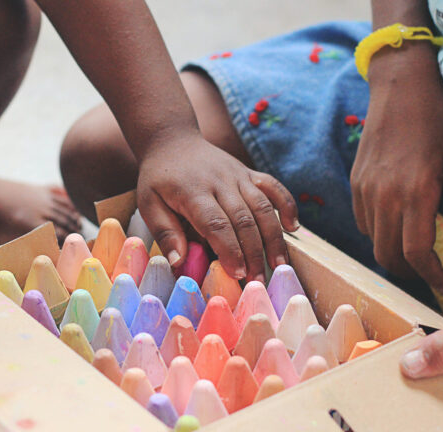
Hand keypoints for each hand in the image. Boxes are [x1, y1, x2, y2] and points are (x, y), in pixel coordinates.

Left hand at [136, 133, 298, 281]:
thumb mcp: (149, 203)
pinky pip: (273, 187)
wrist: (172, 141)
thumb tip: (179, 261)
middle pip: (243, 219)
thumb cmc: (158, 179)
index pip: (216, 224)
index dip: (230, 250)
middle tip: (258, 280)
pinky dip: (286, 205)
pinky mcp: (248, 172)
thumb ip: (165, 231)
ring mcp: (237, 175)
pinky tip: (293, 227)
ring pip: (262, 206)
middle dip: (254, 252)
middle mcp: (220, 182)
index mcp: (193, 192)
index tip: (238, 273)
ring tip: (279, 264)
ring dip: (273, 237)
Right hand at [350, 44, 442, 293]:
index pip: (417, 252)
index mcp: (415, 192)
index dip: (431, 276)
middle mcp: (384, 196)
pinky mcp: (355, 182)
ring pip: (372, 240)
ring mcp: (364, 190)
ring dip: (392, 251)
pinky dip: (379, 230)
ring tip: (413, 243)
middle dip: (409, 272)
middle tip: (429, 271)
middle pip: (387, 255)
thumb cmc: (439, 120)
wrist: (400, 88)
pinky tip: (396, 218)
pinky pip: (363, 220)